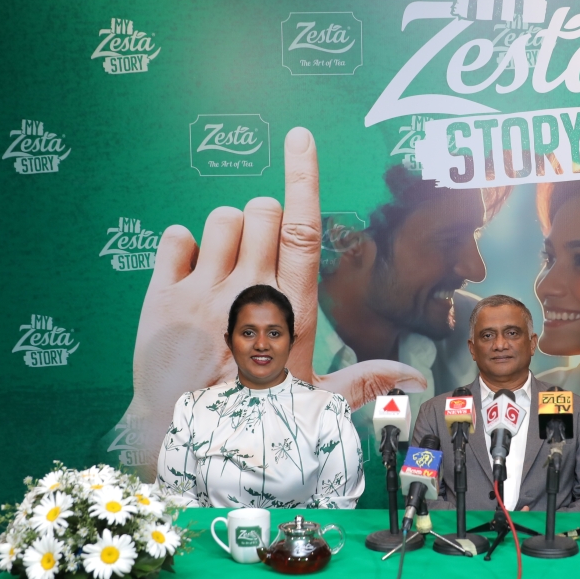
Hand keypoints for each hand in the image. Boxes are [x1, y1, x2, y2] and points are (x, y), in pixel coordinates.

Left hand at [122, 128, 425, 479]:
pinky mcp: (164, 297)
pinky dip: (184, 246)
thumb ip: (366, 381)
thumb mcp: (316, 403)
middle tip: (258, 258)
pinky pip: (177, 236)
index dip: (303, 176)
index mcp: (293, 310)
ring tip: (226, 270)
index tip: (299, 137)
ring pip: (223, 216)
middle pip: (265, 209)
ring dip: (230, 232)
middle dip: (267, 219)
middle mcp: (251, 292)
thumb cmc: (257, 422)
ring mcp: (204, 292)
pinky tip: (191, 273)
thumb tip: (416, 379)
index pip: (304, 228)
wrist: (185, 441)